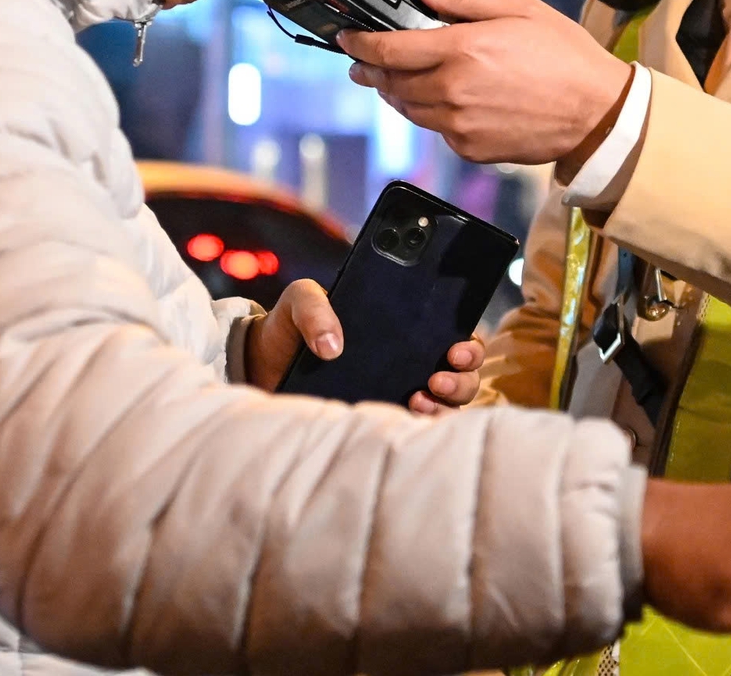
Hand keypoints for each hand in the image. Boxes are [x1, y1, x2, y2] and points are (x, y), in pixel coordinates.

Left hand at [244, 279, 488, 413]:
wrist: (262, 366)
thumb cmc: (289, 327)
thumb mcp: (299, 301)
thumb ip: (314, 309)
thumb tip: (333, 346)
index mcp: (401, 328)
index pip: (453, 334)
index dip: (468, 343)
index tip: (455, 348)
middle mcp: (409, 362)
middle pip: (462, 374)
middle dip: (462, 378)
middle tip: (436, 378)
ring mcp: (396, 394)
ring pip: (447, 405)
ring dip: (446, 404)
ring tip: (418, 399)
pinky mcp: (377, 421)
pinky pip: (413, 429)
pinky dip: (420, 427)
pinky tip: (404, 418)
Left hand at [340, 0, 631, 165]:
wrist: (598, 114)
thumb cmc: (565, 58)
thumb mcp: (518, 8)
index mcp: (462, 52)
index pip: (389, 49)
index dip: (359, 44)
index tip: (347, 39)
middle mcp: (453, 92)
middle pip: (391, 83)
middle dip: (372, 69)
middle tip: (364, 60)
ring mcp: (459, 125)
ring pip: (408, 109)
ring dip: (397, 92)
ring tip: (400, 77)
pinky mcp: (470, 149)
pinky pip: (435, 130)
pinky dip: (430, 114)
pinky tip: (445, 99)